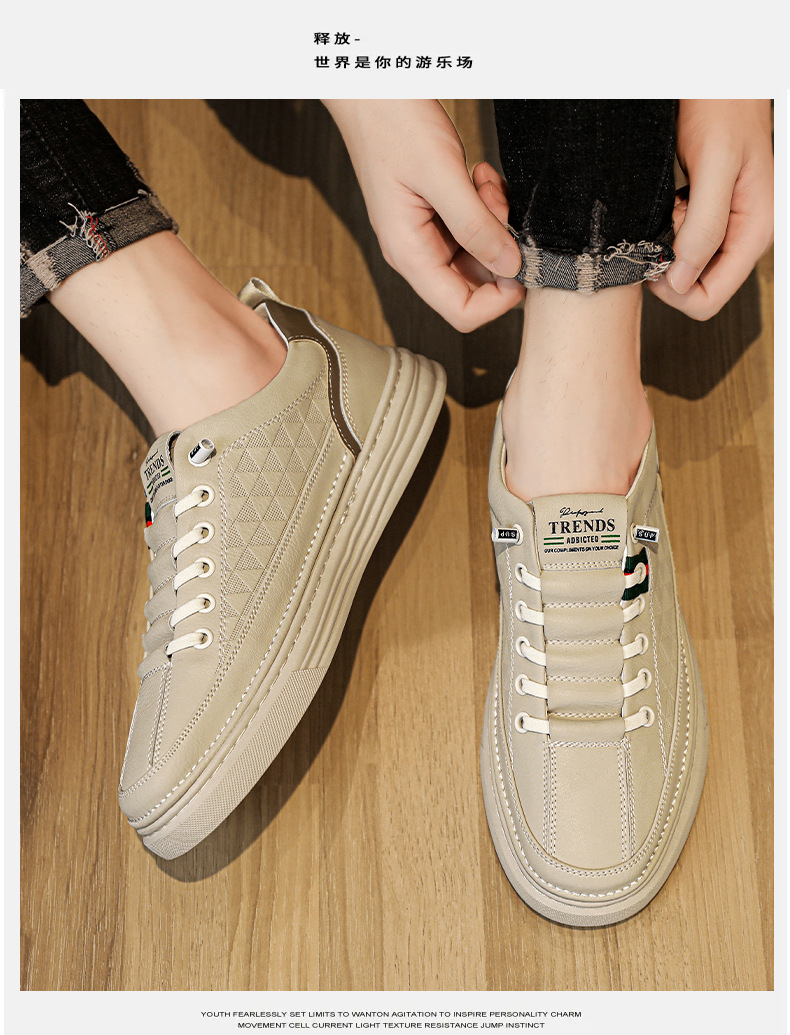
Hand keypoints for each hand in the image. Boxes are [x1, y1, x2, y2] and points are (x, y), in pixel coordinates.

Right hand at [324, 100, 523, 331]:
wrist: (371, 88)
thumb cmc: (391, 125)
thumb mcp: (441, 174)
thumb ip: (476, 225)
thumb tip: (510, 266)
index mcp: (410, 254)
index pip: (462, 312)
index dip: (499, 299)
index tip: (520, 261)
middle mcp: (418, 252)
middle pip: (476, 284)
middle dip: (500, 250)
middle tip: (498, 204)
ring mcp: (428, 234)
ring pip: (480, 253)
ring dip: (495, 222)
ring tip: (486, 183)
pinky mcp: (437, 214)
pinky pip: (475, 228)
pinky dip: (488, 206)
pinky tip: (481, 178)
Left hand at [649, 99, 772, 319]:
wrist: (718, 77)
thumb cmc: (723, 106)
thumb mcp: (714, 164)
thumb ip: (704, 225)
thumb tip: (683, 280)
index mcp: (755, 231)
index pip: (708, 299)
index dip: (674, 289)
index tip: (655, 259)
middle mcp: (743, 235)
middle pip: (695, 289)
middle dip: (669, 267)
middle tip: (664, 225)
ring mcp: (727, 228)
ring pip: (685, 269)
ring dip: (667, 246)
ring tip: (670, 207)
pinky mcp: (709, 217)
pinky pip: (681, 244)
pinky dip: (667, 229)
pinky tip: (670, 203)